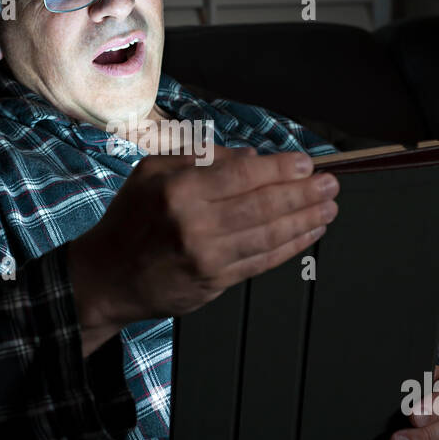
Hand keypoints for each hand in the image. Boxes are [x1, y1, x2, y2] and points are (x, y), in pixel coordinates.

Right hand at [68, 143, 339, 354]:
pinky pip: (263, 261)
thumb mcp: (151, 172)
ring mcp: (207, 256)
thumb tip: (252, 158)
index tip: (306, 162)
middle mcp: (195, 223)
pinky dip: (291, 246)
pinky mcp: (215, 282)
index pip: (243, 174)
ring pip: (269, 234)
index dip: (281, 168)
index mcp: (179, 189)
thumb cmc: (130, 220)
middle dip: (304, 193)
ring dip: (306, 219)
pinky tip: (309, 232)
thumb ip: (200, 158)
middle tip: (331, 183)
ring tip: (329, 207)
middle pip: (264, 204)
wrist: (107, 277)